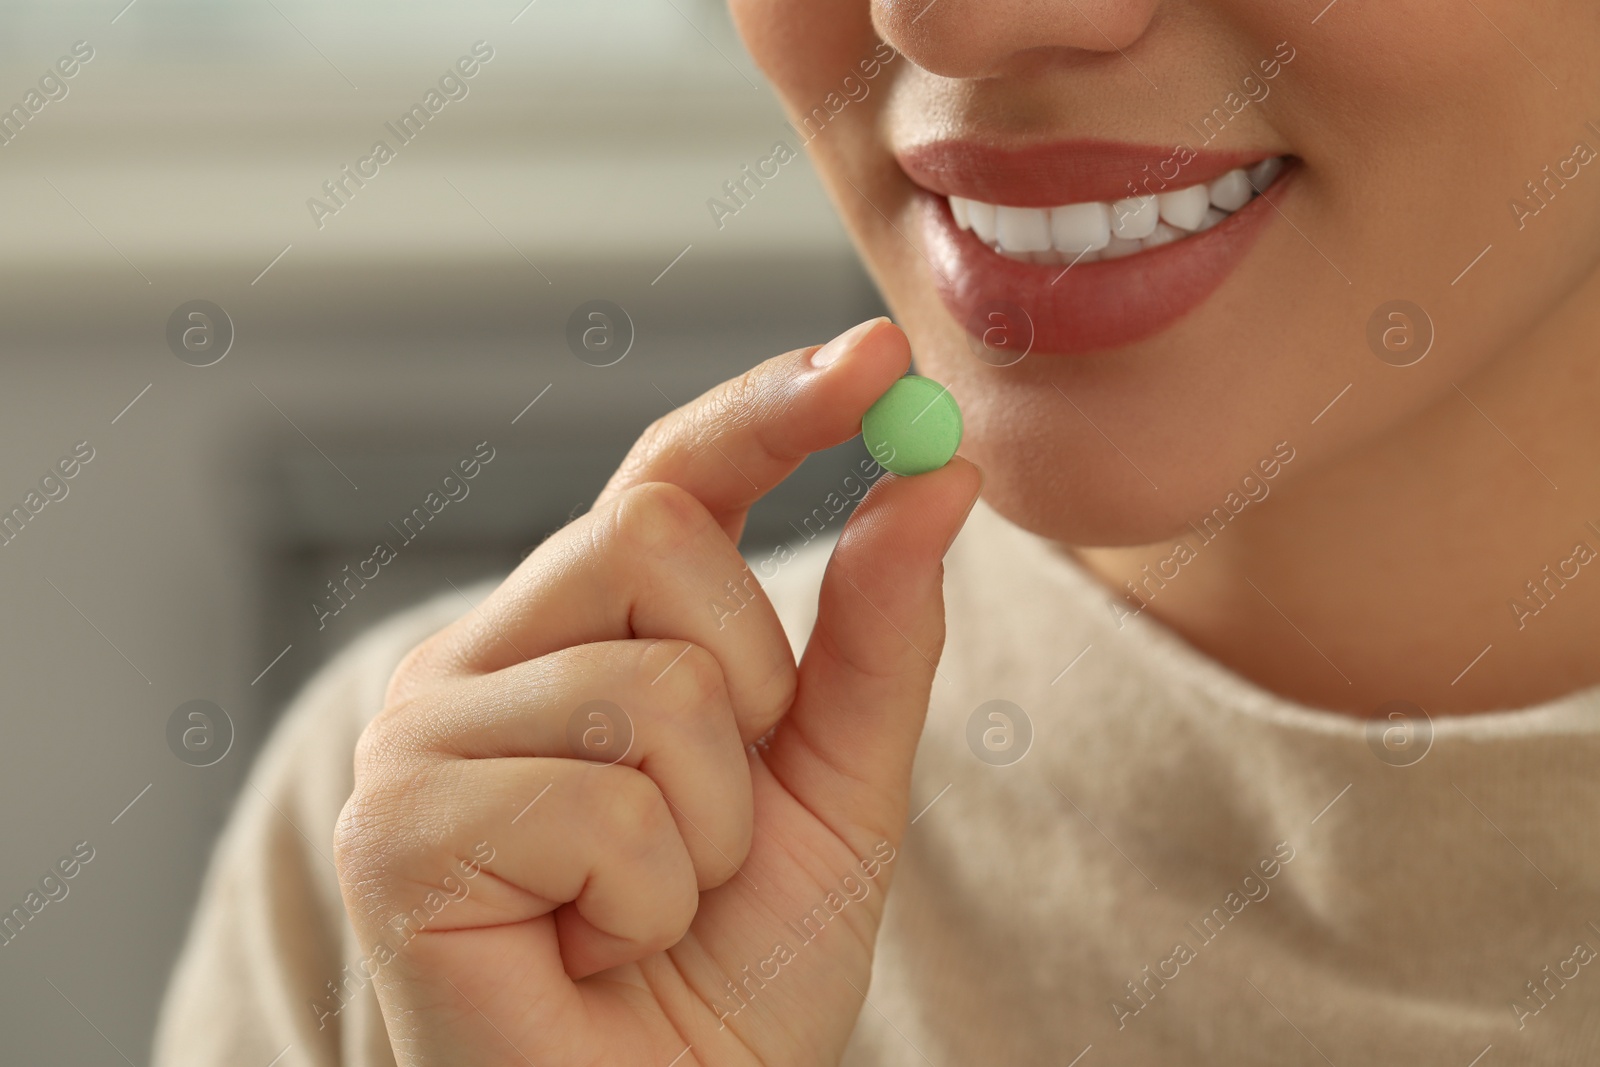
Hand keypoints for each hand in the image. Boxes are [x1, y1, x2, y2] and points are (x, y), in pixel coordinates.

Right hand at [332, 318, 981, 1065]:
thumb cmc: (727, 973)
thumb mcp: (835, 789)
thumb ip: (874, 637)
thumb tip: (935, 476)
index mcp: (573, 634)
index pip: (666, 475)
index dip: (766, 409)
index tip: (873, 357)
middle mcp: (479, 658)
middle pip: (653, 534)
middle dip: (752, 689)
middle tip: (721, 815)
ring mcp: (421, 737)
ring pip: (648, 682)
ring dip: (709, 825)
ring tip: (652, 903)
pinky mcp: (393, 830)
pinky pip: (602, 800)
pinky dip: (653, 897)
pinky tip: (596, 948)